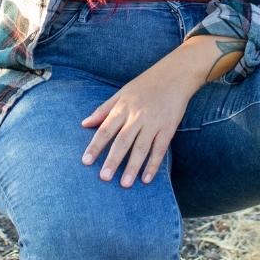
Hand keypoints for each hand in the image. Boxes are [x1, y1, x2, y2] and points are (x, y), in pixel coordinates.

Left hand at [79, 63, 196, 187]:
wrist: (175, 75)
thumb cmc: (145, 84)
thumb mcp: (121, 93)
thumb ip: (103, 110)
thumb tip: (84, 124)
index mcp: (123, 107)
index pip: (106, 129)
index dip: (95, 145)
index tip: (86, 161)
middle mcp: (137, 116)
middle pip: (123, 141)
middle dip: (113, 160)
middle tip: (104, 177)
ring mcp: (154, 122)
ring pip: (141, 147)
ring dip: (133, 166)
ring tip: (125, 184)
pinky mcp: (168, 128)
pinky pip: (160, 149)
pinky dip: (153, 164)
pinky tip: (146, 178)